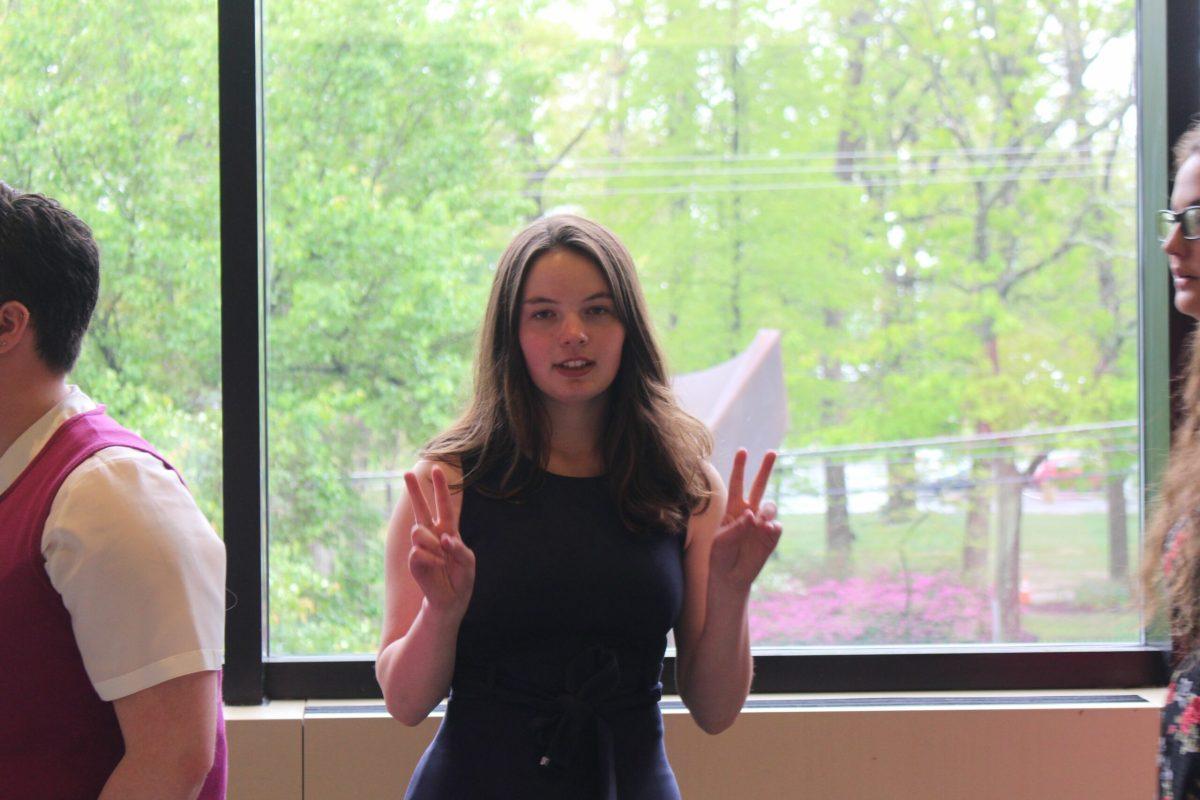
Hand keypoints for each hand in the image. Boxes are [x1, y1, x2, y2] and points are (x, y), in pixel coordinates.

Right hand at [404, 466, 475, 615]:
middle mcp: (433, 534)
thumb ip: (459, 548)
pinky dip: (431, 560)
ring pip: (418, 531)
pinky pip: (418, 551)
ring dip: (432, 544)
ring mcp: (421, 546)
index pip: (443, 505)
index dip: (441, 487)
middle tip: (407, 472)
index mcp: (448, 529)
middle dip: (414, 490)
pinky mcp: (414, 559)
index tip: (437, 468)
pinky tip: (437, 567)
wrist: (450, 598)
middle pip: (421, 508)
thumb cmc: (461, 577)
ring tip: (442, 559)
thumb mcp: (468, 561)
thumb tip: (443, 538)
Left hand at [709, 449, 782, 592]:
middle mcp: (749, 512)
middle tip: (772, 452)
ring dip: (766, 509)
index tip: (742, 451)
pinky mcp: (771, 536)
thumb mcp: (721, 541)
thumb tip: (752, 515)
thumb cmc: (720, 556)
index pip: (736, 484)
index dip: (739, 468)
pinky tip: (766, 531)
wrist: (730, 577)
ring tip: (760, 519)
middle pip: (759, 486)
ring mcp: (761, 523)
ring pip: (770, 506)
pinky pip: (776, 526)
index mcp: (732, 509)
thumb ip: (735, 528)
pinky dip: (772, 527)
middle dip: (765, 469)